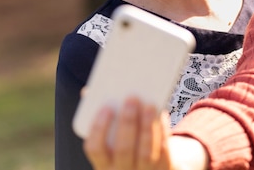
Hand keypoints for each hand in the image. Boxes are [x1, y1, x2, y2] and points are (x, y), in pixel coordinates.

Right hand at [83, 97, 207, 169]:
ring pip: (145, 152)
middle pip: (123, 148)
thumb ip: (104, 117)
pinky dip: (162, 132)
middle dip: (128, 122)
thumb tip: (89, 91)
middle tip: (132, 98)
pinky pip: (163, 153)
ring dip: (147, 126)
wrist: (151, 168)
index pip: (95, 148)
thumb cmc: (127, 144)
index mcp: (103, 163)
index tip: (107, 107)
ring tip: (149, 105)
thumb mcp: (111, 138)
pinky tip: (161, 115)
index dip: (99, 128)